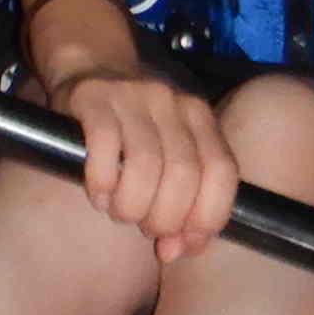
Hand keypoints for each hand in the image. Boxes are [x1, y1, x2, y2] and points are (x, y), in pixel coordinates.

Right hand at [51, 64, 238, 262]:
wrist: (91, 62)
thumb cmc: (135, 122)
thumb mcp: (167, 150)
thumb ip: (179, 201)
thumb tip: (173, 252)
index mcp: (200, 116)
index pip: (222, 171)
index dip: (209, 215)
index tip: (187, 242)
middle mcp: (172, 102)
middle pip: (183, 174)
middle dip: (165, 218)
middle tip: (147, 228)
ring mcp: (133, 96)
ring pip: (144, 165)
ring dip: (132, 206)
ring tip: (121, 213)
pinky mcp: (93, 97)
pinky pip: (103, 147)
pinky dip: (101, 183)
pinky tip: (98, 194)